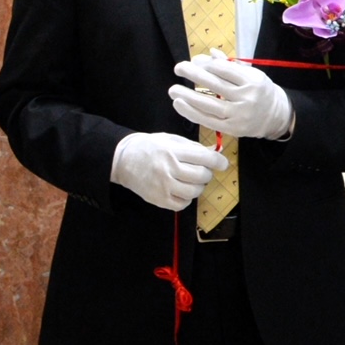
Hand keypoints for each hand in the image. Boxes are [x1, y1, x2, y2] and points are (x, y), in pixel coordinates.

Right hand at [110, 132, 227, 210]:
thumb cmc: (149, 147)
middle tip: (202, 171)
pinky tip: (181, 190)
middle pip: (202, 176)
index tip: (222, 164)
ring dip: (198, 187)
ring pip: (194, 191)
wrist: (122, 159)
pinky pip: (182, 204)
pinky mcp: (158, 199)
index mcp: (172, 151)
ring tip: (191, 180)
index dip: (219, 162)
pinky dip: (187, 198)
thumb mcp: (171, 140)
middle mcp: (168, 169)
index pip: (205, 158)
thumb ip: (193, 147)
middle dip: (207, 174)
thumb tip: (216, 153)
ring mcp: (162, 186)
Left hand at [167, 53, 291, 140]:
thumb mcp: (251, 75)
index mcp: (253, 81)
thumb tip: (207, 54)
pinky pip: (207, 120)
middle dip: (194, 75)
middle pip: (215, 84)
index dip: (206, 65)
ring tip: (173, 89)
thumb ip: (229, 65)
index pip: (224, 70)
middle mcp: (247, 98)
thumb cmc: (259, 91)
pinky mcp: (232, 128)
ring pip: (208, 104)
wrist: (276, 116)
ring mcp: (239, 115)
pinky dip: (191, 112)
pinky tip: (179, 104)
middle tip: (178, 68)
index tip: (195, 62)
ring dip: (187, 96)